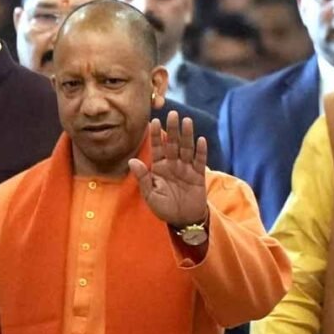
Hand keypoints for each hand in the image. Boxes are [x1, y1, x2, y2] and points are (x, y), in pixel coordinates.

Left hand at [129, 111, 207, 225]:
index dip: (155, 135)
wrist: (183, 220)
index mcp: (159, 167)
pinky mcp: (198, 175)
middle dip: (172, 129)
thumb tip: (132, 160)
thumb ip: (143, 178)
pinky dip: (201, 151)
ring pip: (186, 148)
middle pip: (172, 144)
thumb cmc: (164, 207)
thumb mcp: (150, 195)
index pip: (157, 147)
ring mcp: (186, 168)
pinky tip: (201, 140)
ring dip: (187, 135)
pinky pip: (200, 161)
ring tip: (187, 121)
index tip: (153, 121)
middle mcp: (173, 164)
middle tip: (172, 114)